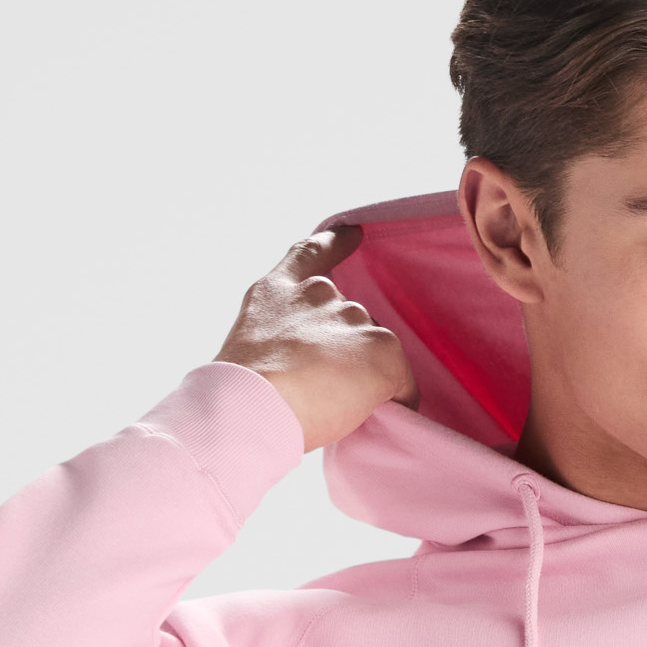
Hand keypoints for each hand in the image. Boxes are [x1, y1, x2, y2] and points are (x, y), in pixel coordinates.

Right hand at [214, 224, 417, 450]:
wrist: (252, 406)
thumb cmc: (244, 393)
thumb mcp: (251, 344)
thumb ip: (282, 335)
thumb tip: (310, 362)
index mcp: (280, 291)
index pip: (312, 254)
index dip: (334, 243)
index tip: (353, 233)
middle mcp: (318, 294)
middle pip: (350, 319)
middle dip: (345, 349)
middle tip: (324, 386)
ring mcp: (353, 318)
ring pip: (374, 350)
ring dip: (365, 374)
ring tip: (336, 403)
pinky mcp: (382, 348)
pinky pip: (402, 381)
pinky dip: (396, 400)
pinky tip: (377, 413)